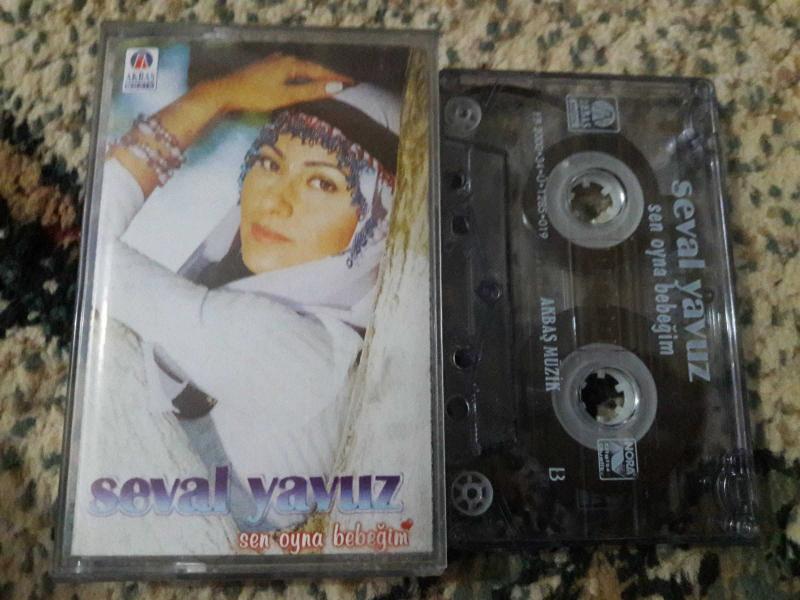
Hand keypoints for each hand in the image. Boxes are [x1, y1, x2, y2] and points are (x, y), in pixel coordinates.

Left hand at [206, 53, 352, 113]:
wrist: (226, 91)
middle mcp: (285, 58)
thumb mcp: (285, 96)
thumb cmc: (255, 95)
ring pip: (302, 68)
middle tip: (345, 84)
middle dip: (329, 76)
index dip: (337, 79)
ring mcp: (275, 61)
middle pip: (312, 67)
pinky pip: (292, 69)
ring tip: (328, 82)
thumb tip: (336, 88)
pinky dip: (303, 75)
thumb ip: (310, 91)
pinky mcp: (267, 67)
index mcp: (292, 64)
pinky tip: (302, 79)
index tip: (353, 84)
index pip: (321, 71)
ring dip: (316, 75)